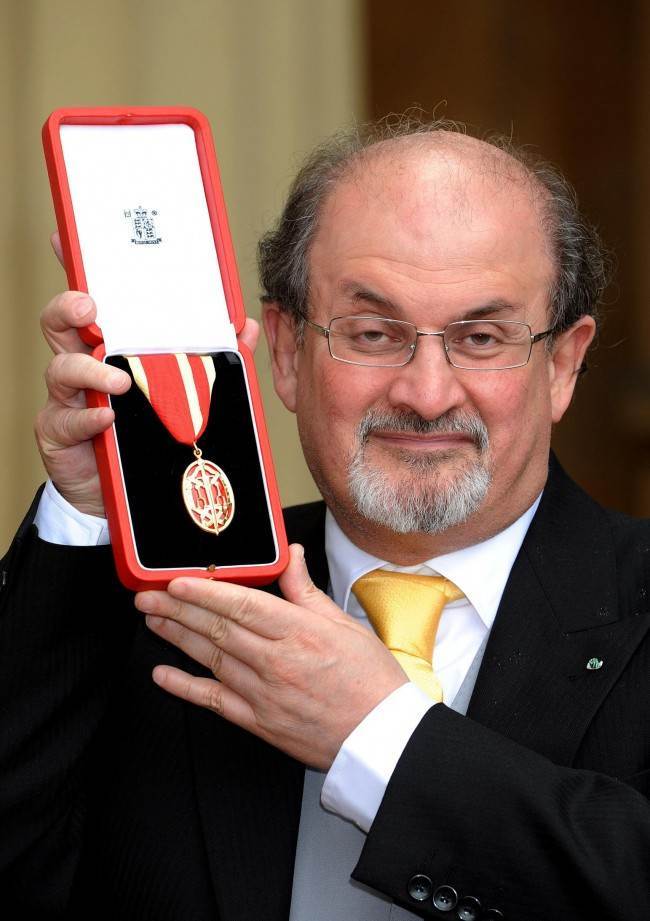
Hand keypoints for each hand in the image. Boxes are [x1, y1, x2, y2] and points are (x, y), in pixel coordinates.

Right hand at [34, 234, 259, 515]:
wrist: (123, 489)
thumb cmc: (148, 428)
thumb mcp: (185, 388)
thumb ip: (213, 356)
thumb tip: (244, 326)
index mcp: (110, 343)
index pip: (91, 299)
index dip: (74, 267)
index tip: (65, 239)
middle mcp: (82, 363)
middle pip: (59, 323)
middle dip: (69, 307)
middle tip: (90, 307)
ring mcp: (67, 398)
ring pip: (61, 369)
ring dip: (89, 369)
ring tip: (118, 379)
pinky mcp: (61, 433)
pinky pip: (67, 419)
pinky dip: (89, 416)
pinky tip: (108, 417)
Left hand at [135, 544, 407, 768]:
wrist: (381, 738)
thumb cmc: (370, 681)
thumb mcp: (344, 624)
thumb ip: (306, 591)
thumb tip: (290, 555)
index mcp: (300, 633)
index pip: (243, 606)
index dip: (205, 592)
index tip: (177, 581)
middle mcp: (277, 662)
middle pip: (218, 630)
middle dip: (178, 610)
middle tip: (149, 596)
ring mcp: (264, 694)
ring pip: (211, 659)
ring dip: (177, 638)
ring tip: (153, 620)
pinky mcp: (259, 722)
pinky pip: (214, 701)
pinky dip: (185, 687)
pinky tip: (163, 675)